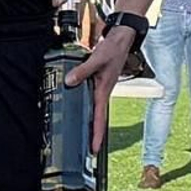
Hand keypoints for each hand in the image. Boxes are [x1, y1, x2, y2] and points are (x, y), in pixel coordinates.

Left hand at [64, 19, 134, 151]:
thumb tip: (69, 82)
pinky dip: (87, 108)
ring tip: (85, 138)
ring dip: (91, 124)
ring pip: (95, 110)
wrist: (121, 39)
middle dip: (94, 135)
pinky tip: (81, 112)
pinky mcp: (98, 83)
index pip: (100, 118)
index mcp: (104, 91)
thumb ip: (82, 70)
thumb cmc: (112, 49)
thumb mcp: (96, 59)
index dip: (97, 134)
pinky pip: (92, 100)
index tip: (95, 149)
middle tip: (89, 151)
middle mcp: (103, 92)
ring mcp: (101, 88)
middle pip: (98, 118)